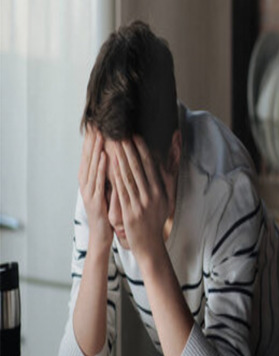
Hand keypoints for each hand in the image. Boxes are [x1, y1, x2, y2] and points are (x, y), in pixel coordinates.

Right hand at [78, 126, 112, 248]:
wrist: (102, 233)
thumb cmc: (106, 209)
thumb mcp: (107, 188)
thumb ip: (108, 173)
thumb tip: (114, 155)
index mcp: (89, 179)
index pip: (90, 154)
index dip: (92, 139)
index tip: (97, 122)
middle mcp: (86, 183)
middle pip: (88, 157)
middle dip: (91, 140)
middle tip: (95, 122)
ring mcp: (89, 191)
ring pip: (92, 167)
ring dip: (96, 150)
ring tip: (100, 134)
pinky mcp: (95, 200)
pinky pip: (98, 182)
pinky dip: (101, 168)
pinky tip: (105, 157)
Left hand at [110, 137, 170, 263]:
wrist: (150, 245)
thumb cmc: (155, 220)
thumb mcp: (165, 200)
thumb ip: (164, 182)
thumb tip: (163, 165)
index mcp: (161, 191)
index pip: (151, 166)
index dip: (142, 149)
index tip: (135, 135)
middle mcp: (153, 195)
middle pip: (140, 168)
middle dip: (130, 149)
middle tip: (122, 134)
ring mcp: (142, 204)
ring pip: (130, 176)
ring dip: (122, 158)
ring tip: (115, 144)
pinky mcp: (131, 212)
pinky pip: (123, 190)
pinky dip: (117, 175)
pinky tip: (112, 164)